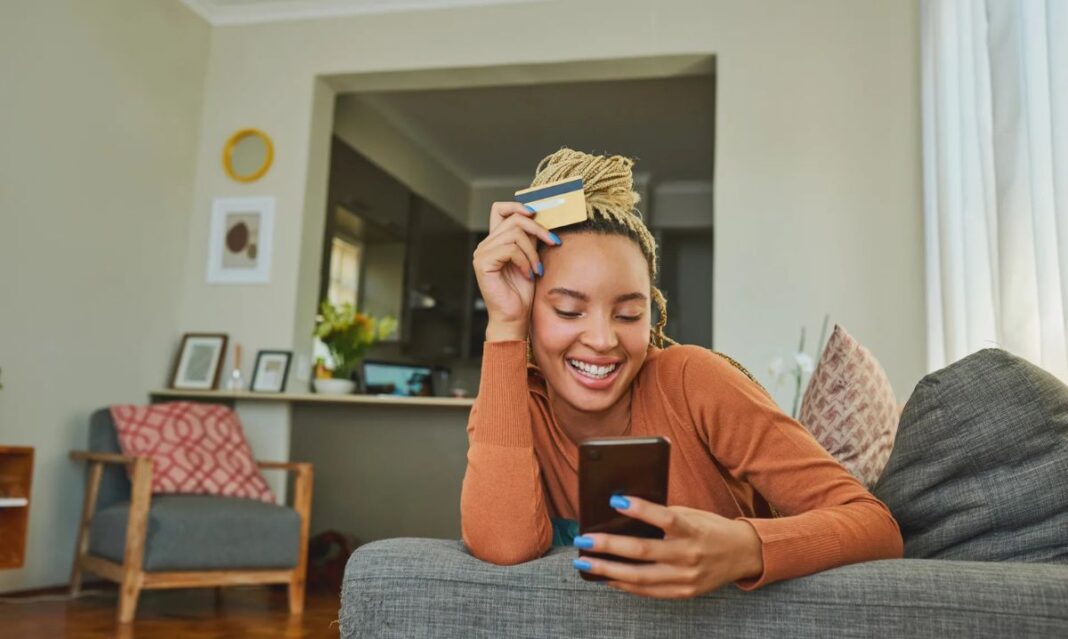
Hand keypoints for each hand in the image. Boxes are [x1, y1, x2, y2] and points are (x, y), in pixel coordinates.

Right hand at [472, 201, 560, 339]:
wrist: (514, 318)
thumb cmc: (523, 292)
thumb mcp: (531, 258)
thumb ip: (531, 238)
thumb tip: (542, 218)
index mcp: (495, 241)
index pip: (500, 209)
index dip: (518, 206)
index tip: (537, 214)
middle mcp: (485, 244)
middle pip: (514, 219)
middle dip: (538, 229)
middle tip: (553, 242)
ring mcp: (482, 253)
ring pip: (514, 234)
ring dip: (532, 252)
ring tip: (536, 269)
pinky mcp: (482, 263)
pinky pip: (510, 249)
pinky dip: (525, 261)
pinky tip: (527, 275)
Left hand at [572, 496, 763, 598]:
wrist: (742, 554)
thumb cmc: (710, 528)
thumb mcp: (692, 514)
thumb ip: (663, 516)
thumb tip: (623, 514)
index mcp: (693, 529)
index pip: (664, 518)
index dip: (640, 509)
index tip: (614, 500)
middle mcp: (690, 555)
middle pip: (643, 551)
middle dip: (608, 546)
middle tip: (584, 539)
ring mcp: (686, 578)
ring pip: (640, 577)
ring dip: (608, 570)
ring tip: (585, 562)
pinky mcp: (683, 592)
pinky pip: (648, 591)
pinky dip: (623, 584)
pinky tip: (605, 577)